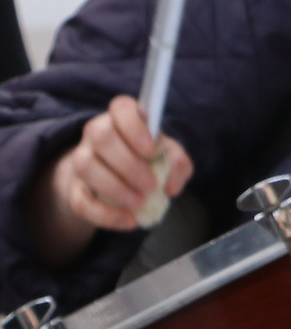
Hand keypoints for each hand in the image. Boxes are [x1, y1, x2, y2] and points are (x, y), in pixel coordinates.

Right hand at [29, 96, 193, 266]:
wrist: (115, 176)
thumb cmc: (146, 157)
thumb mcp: (168, 155)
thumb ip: (177, 163)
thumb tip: (172, 185)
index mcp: (122, 116)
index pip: (121, 106)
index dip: (135, 127)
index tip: (151, 149)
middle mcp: (96, 132)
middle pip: (101, 136)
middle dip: (128, 163)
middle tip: (151, 184)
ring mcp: (81, 159)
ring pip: (86, 166)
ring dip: (115, 188)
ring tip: (139, 202)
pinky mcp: (74, 189)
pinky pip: (80, 201)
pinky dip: (106, 215)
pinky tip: (129, 221)